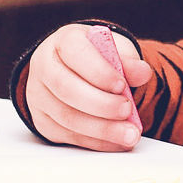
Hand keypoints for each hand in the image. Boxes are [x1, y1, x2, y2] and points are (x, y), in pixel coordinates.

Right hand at [23, 24, 152, 150]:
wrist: (77, 70)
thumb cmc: (97, 57)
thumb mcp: (115, 50)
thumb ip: (128, 60)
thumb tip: (142, 73)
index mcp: (62, 42)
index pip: (75, 54)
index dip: (99, 72)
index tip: (122, 85)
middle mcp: (44, 68)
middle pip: (67, 89)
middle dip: (102, 104)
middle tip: (128, 110)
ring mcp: (39, 96)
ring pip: (67, 117)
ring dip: (102, 129)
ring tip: (129, 133)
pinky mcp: (43, 121)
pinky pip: (68, 135)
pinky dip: (96, 141)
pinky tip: (116, 141)